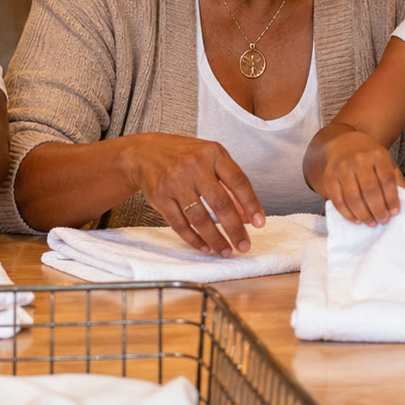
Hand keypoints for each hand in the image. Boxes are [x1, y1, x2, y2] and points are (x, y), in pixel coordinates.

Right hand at [127, 134, 263, 257]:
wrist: (144, 152)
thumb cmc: (184, 156)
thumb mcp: (210, 160)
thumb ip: (230, 184)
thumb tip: (248, 216)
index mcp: (212, 153)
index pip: (238, 181)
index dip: (251, 204)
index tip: (260, 223)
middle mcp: (194, 166)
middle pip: (220, 203)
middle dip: (235, 229)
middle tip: (244, 246)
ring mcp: (175, 181)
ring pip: (199, 218)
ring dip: (215, 238)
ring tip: (226, 251)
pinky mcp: (160, 196)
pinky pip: (180, 223)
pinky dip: (194, 238)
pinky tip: (205, 246)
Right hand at [316, 131, 401, 225]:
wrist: (346, 144)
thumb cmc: (370, 158)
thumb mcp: (387, 162)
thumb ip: (395, 181)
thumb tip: (397, 205)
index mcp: (377, 155)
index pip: (386, 179)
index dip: (391, 198)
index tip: (394, 212)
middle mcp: (359, 160)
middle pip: (369, 189)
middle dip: (378, 209)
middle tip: (383, 220)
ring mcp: (342, 168)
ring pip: (352, 197)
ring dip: (363, 214)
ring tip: (371, 222)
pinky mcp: (329, 177)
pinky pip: (337, 200)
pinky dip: (347, 214)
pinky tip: (356, 220)